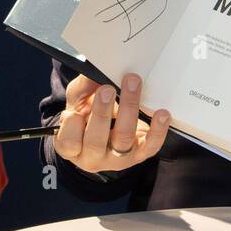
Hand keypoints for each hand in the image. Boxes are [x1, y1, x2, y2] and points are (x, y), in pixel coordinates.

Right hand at [52, 73, 171, 173]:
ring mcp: (118, 159)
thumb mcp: (78, 101)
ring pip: (123, 139)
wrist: (107, 131)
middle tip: (107, 88)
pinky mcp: (139, 155)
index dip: (72, 128)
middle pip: (96, 140)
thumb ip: (82, 88)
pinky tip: (162, 114)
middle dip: (101, 113)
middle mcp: (93, 158)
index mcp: (73, 148)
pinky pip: (150, 146)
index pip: (68, 143)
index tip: (76, 110)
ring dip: (129, 110)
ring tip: (132, 85)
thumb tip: (94, 71)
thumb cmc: (87, 116)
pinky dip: (158, 130)